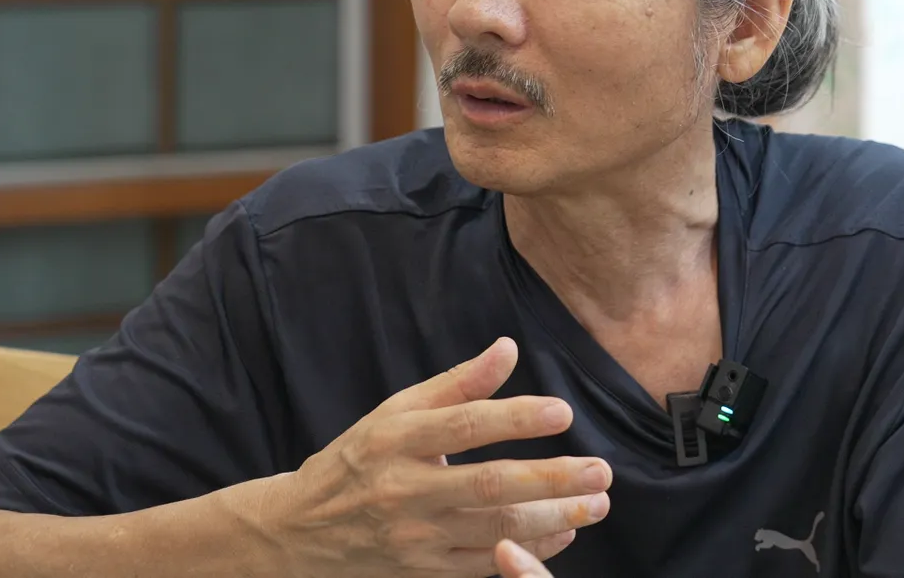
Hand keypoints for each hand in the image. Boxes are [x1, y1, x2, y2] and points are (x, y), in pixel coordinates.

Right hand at [254, 337, 611, 576]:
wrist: (302, 532)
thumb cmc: (358, 460)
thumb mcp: (395, 412)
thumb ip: (456, 384)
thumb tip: (508, 349)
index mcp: (397, 440)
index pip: (465, 426)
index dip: (516, 418)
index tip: (563, 413)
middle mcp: (406, 490)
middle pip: (490, 486)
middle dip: (552, 479)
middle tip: (600, 470)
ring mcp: (417, 538)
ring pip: (496, 532)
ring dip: (555, 518)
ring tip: (597, 503)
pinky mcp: (426, 572)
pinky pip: (488, 565)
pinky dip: (531, 550)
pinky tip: (565, 532)